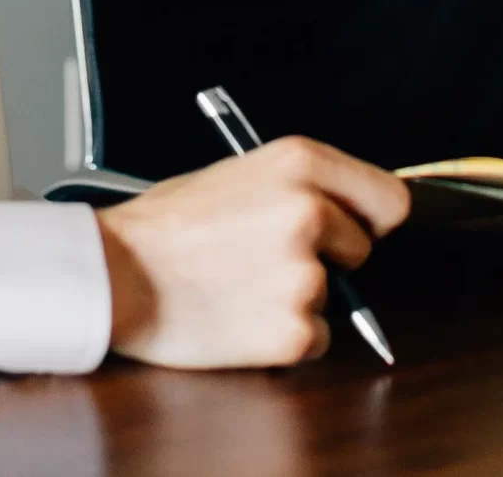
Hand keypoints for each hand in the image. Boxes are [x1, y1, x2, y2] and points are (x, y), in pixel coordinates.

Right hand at [93, 136, 409, 367]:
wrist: (113, 275)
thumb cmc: (164, 227)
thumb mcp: (238, 172)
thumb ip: (300, 186)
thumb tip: (349, 211)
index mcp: (301, 162)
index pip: (390, 198)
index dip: (372, 219)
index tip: (356, 231)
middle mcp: (312, 213)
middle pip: (361, 250)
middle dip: (327, 259)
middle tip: (265, 260)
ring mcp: (305, 274)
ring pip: (333, 296)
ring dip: (297, 299)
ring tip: (238, 287)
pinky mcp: (294, 331)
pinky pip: (315, 340)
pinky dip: (285, 339)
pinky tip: (239, 319)